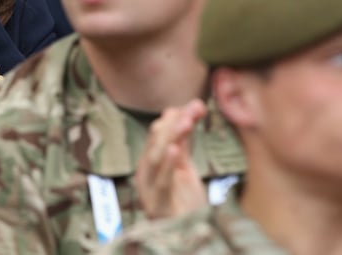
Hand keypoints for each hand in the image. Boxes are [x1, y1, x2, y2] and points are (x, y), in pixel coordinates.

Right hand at [135, 99, 208, 219]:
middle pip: (155, 141)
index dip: (175, 117)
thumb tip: (192, 106)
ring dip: (171, 137)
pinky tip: (176, 150)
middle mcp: (146, 173)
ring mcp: (149, 189)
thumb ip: (184, 139)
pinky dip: (167, 165)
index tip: (196, 106)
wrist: (185, 235)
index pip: (158, 133)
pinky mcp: (158, 205)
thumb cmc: (182, 201)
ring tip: (186, 123)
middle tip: (193, 111)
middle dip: (174, 124)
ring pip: (155, 157)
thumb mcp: (184, 165)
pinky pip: (161, 182)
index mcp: (150, 161)